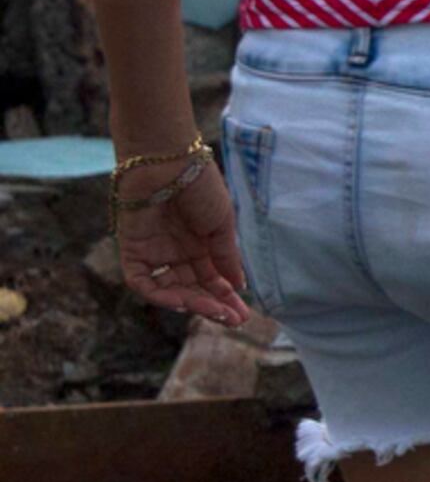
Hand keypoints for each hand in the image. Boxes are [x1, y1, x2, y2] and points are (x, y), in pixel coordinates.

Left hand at [117, 158, 251, 329]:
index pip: (212, 277)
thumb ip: (226, 257)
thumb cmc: (200, 186)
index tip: (244, 313)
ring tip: (215, 312)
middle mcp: (176, 251)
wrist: (167, 162)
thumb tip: (238, 286)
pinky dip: (161, 294)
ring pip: (171, 289)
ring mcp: (155, 253)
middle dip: (213, 305)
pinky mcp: (133, 251)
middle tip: (234, 320)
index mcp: (199, 242)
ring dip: (192, 303)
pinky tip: (184, 301)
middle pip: (193, 287)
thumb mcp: (222, 224)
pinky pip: (144, 282)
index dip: (227, 297)